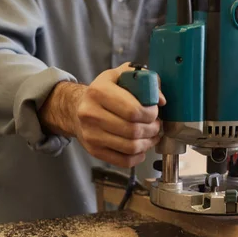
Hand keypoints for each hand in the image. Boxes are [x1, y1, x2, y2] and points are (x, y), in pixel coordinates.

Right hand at [40, 63, 165, 166]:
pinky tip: (141, 147)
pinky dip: (138, 156)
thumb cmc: (105, 91)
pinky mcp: (94, 150)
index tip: (154, 111)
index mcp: (99, 91)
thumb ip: (145, 80)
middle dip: (152, 129)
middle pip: (133, 130)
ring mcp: (91, 134)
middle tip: (156, 124)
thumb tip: (160, 100)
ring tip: (151, 135)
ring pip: (131, 147)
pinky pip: (124, 161)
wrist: (77, 107)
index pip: (133, 110)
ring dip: (148, 143)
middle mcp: (90, 113)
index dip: (151, 113)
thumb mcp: (122, 75)